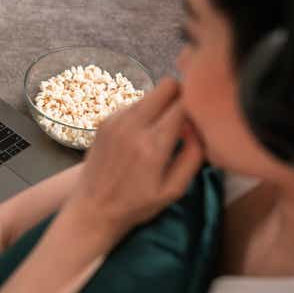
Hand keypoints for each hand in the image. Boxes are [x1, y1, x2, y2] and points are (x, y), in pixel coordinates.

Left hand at [64, 77, 203, 240]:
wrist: (93, 208)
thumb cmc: (138, 204)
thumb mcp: (174, 189)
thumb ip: (193, 155)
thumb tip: (197, 125)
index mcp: (153, 145)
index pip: (184, 103)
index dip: (197, 106)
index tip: (201, 118)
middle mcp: (133, 126)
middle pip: (167, 84)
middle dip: (180, 96)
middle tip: (184, 117)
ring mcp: (116, 119)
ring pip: (151, 92)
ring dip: (161, 105)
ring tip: (161, 131)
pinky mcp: (106, 119)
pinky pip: (134, 103)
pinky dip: (144, 113)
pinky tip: (141, 136)